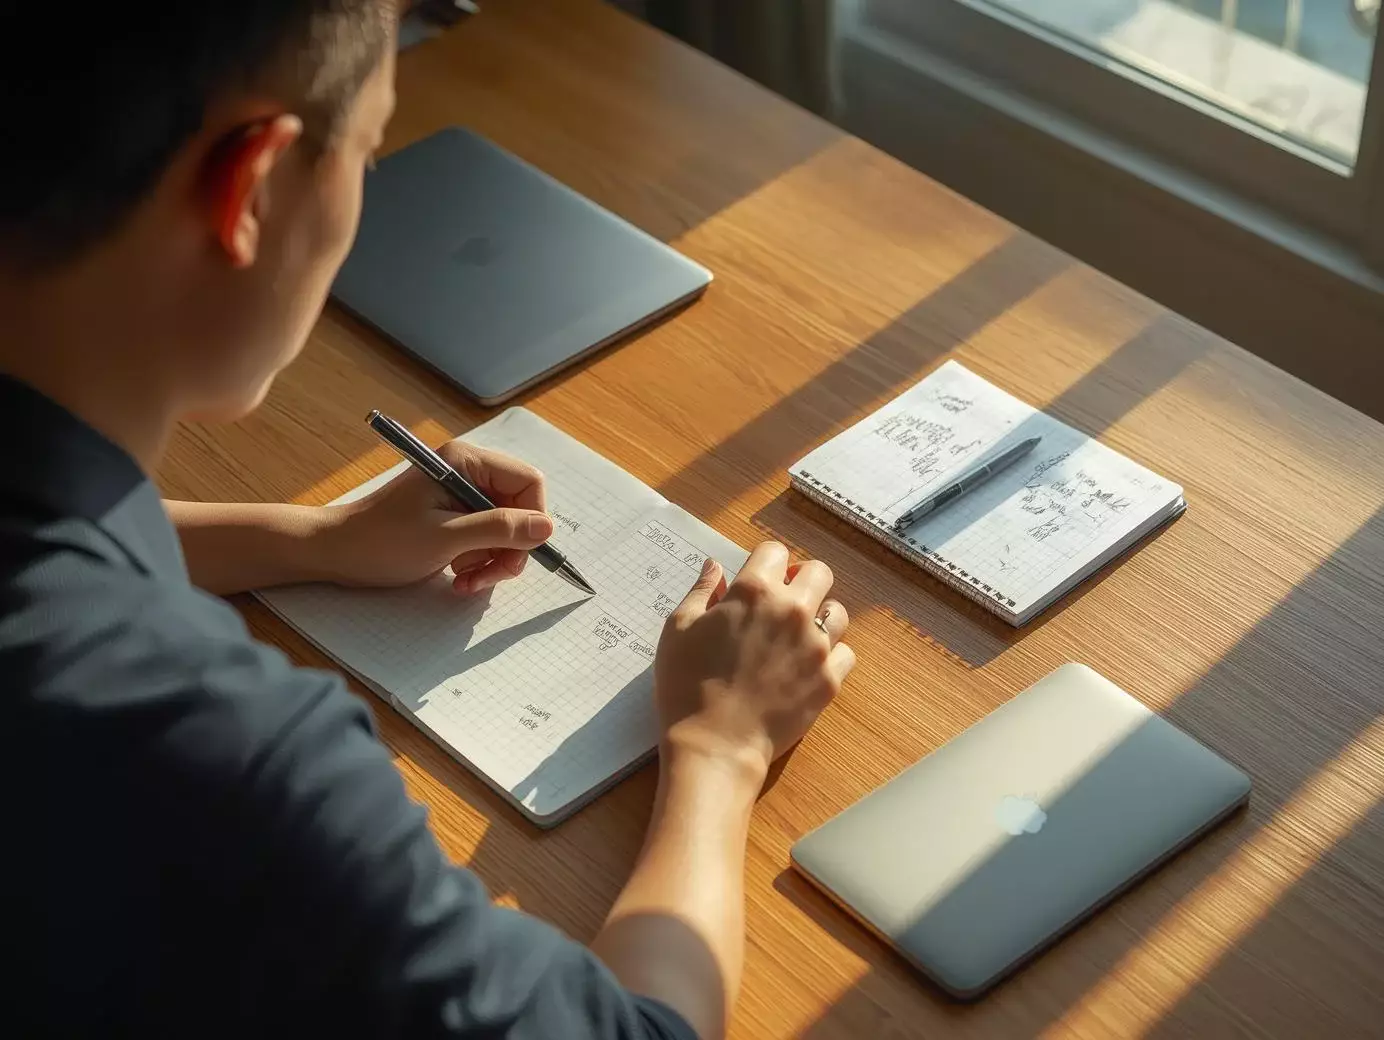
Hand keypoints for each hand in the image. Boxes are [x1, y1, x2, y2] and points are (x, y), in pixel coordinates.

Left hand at [318, 438, 554, 593]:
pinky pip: (486, 539)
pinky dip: (480, 562)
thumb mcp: (445, 537)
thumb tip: (546, 527)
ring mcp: (460, 495)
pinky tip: (458, 577)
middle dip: (510, 548)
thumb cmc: (381, 541)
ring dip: (493, 561)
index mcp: (466, 462)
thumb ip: (499, 529)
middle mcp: (467, 472)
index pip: (528, 482)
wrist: (337, 553)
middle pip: (520, 508)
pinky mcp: (453, 517)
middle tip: (491, 576)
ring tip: (467, 581)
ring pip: (506, 530)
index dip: (533, 520)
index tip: (521, 553)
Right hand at [653, 541, 853, 780]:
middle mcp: (792, 610)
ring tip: (799, 634)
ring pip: (837, 611)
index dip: (765, 563)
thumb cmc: (686, 686)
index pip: (774, 552)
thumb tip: (714, 567)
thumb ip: (701, 592)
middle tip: (783, 600)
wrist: (714, 745)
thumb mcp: (679, 630)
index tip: (758, 579)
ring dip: (820, 615)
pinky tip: (808, 665)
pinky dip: (831, 655)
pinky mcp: (829, 679)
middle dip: (801, 580)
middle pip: (818, 572)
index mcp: (754, 591)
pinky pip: (846, 653)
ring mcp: (816, 645)